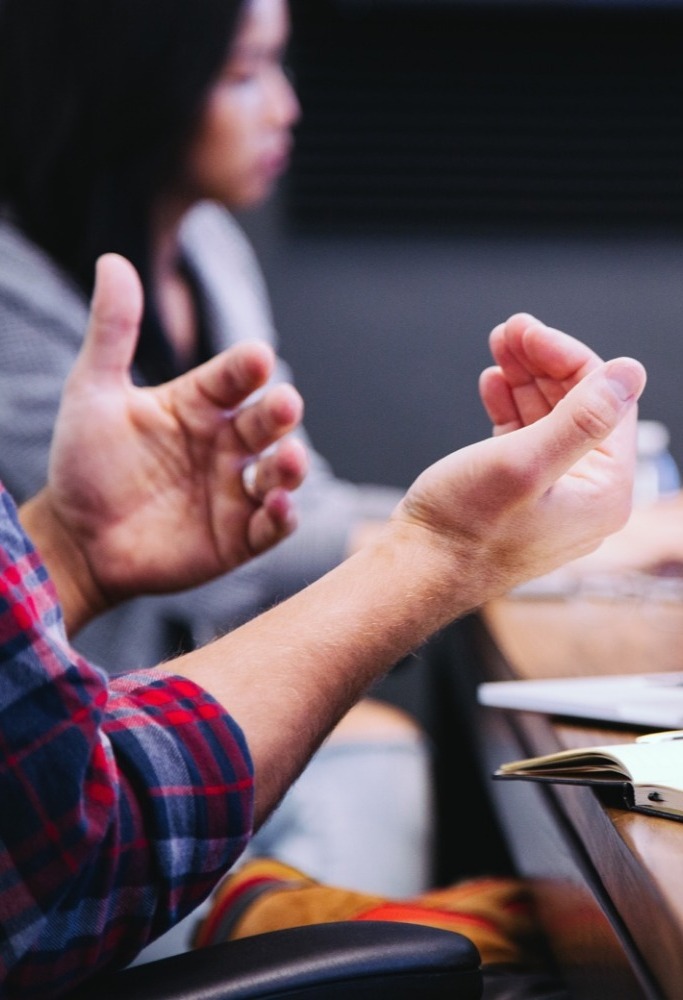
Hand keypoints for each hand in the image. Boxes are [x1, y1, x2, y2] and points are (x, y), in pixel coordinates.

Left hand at [22, 253, 306, 630]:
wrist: (75, 540)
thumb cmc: (85, 464)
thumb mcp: (93, 393)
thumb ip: (112, 331)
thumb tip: (112, 260)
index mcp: (198, 404)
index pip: (233, 376)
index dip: (246, 367)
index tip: (256, 357)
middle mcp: (224, 443)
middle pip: (266, 421)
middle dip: (279, 412)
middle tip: (283, 404)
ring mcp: (234, 490)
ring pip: (279, 471)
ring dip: (290, 465)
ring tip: (287, 459)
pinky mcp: (238, 537)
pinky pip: (271, 525)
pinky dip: (281, 517)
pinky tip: (277, 506)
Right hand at [395, 317, 646, 601]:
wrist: (416, 572)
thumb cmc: (463, 529)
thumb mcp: (524, 463)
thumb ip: (582, 418)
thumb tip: (630, 373)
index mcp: (604, 493)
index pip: (607, 402)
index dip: (568, 358)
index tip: (529, 332)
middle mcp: (587, 497)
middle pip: (580, 407)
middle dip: (544, 364)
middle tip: (510, 331)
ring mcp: (554, 498)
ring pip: (550, 420)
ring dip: (525, 380)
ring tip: (498, 350)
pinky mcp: (521, 498)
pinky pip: (527, 441)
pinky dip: (511, 409)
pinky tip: (493, 386)